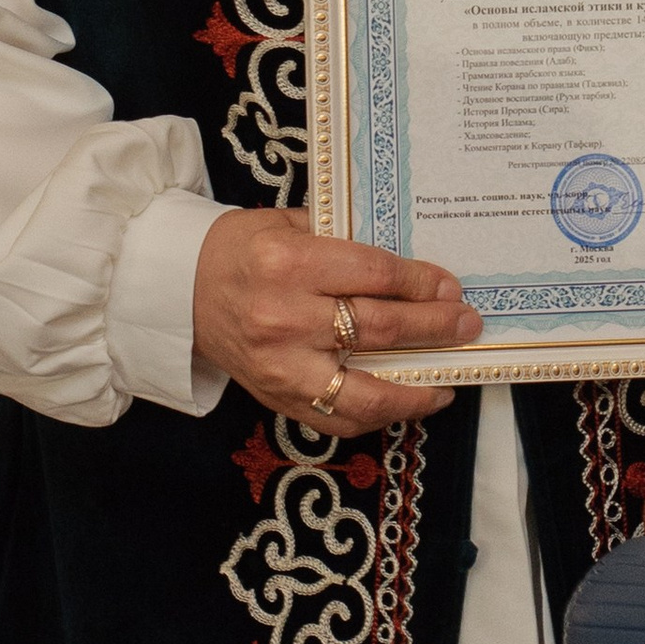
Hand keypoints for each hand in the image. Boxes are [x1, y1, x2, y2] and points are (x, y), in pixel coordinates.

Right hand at [193, 210, 479, 435]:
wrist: (178, 290)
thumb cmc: (239, 250)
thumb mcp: (287, 225)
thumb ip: (344, 241)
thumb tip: (412, 264)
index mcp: (287, 264)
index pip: (374, 276)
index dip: (421, 284)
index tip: (450, 288)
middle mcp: (284, 319)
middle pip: (379, 329)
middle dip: (434, 328)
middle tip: (466, 324)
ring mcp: (281, 367)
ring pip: (365, 390)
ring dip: (415, 388)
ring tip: (447, 379)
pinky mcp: (277, 398)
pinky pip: (339, 418)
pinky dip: (378, 415)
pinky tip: (406, 401)